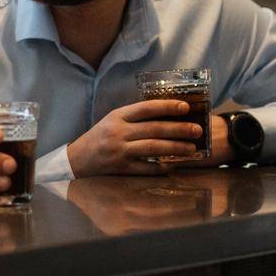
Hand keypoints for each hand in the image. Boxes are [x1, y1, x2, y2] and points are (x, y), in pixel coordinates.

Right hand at [65, 100, 206, 176]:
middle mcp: (119, 132)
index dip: (167, 107)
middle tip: (197, 130)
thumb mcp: (113, 120)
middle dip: (179, 129)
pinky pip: (146, 168)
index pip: (146, 108)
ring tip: (192, 148)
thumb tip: (167, 115)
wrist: (77, 158)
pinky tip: (173, 165)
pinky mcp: (121, 168)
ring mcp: (120, 151)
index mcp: (117, 117)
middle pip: (154, 129)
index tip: (185, 107)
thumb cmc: (99, 136)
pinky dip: (161, 167)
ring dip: (175, 147)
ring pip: (153, 148)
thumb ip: (135, 117)